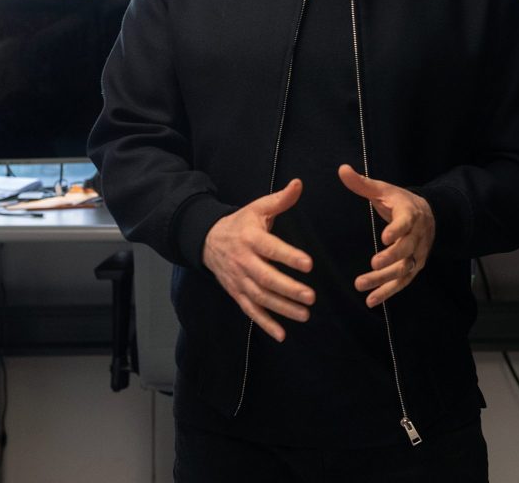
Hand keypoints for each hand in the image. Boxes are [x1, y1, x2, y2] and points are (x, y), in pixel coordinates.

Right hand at [202, 179, 314, 341]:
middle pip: (265, 278)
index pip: (271, 248)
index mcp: (250, 238)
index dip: (289, 256)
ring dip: (282, 308)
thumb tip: (299, 183)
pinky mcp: (236, 293)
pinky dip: (265, 323)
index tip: (309, 264)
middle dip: (288, 288)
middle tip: (311, 296)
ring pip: (260, 297)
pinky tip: (282, 335)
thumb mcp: (257, 208)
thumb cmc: (240, 223)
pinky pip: (250, 311)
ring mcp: (238, 280)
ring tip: (305, 314)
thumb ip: (280, 200)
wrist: (207, 240)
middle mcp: (243, 261)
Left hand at [338, 164, 434, 306]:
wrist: (429, 214)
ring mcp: (417, 254)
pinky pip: (402, 282)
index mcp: (410, 214)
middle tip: (372, 265)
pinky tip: (371, 300)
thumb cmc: (400, 201)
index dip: (397, 230)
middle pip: (406, 249)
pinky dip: (388, 292)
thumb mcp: (383, 190)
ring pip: (403, 269)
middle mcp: (417, 236)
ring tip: (361, 286)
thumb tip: (341, 169)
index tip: (384, 238)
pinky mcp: (414, 267)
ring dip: (384, 280)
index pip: (406, 223)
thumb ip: (362, 183)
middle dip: (390, 258)